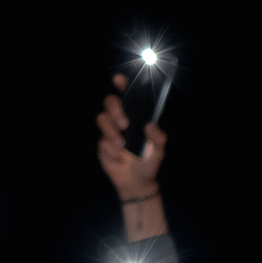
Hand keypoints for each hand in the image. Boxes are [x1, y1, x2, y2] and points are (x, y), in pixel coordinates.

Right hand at [97, 76, 166, 199]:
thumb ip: (158, 138)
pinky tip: (119, 158)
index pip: (127, 95)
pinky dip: (111, 150)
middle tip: (125, 124)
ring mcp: (110, 131)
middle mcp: (121, 119)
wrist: (137, 183)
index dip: (122, 84)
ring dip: (111, 131)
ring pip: (102, 119)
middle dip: (115, 109)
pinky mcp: (102, 145)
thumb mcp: (159, 151)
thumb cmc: (149, 162)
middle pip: (110, 102)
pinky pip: (102, 142)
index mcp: (135, 116)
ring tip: (122, 146)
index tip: (119, 80)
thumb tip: (150, 125)